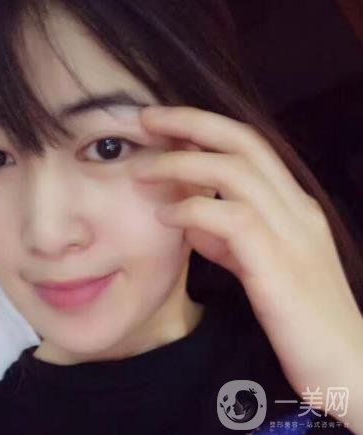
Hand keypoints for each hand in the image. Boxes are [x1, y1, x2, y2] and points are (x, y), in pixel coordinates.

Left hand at [130, 105, 362, 431]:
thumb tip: (189, 217)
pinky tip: (165, 217)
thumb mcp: (259, 265)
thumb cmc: (299, 314)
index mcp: (293, 205)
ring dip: (180, 164)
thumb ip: (228, 238)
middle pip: (243, 142)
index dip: (205, 127)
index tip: (165, 123)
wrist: (347, 366)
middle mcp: (296, 208)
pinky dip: (192, 211)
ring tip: (141, 169)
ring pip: (233, 173)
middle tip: (147, 118)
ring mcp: (291, 233)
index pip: (249, 146)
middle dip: (191, 122)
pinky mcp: (279, 266)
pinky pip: (230, 220)